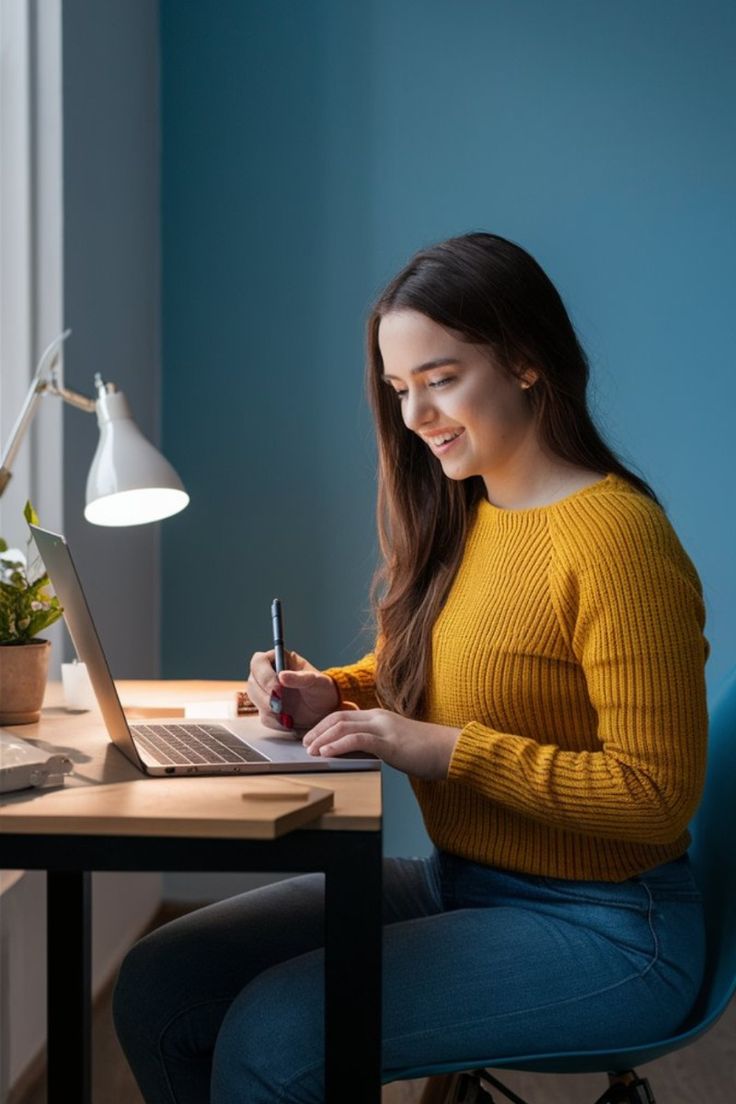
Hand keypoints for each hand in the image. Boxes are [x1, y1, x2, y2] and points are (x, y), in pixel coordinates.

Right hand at [246, 649, 339, 731]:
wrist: (325, 708)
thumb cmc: (322, 688)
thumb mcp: (316, 680)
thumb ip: (299, 677)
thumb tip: (282, 676)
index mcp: (278, 660)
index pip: (258, 662)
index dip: (264, 675)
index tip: (277, 688)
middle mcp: (267, 675)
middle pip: (252, 682)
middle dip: (264, 696)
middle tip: (280, 706)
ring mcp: (265, 693)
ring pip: (254, 700)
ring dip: (269, 709)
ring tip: (287, 714)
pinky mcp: (267, 710)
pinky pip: (264, 717)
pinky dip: (276, 721)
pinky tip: (289, 720)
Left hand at [302, 708, 460, 779]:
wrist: (451, 751)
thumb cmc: (427, 752)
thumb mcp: (395, 745)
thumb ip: (375, 745)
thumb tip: (354, 755)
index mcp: (380, 717)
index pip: (344, 715)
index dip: (323, 725)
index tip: (311, 738)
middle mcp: (379, 717)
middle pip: (338, 717)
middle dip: (317, 730)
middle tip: (305, 745)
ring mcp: (384, 728)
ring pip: (344, 726)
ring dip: (323, 738)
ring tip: (311, 750)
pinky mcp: (390, 742)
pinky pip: (358, 740)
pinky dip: (338, 746)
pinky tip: (326, 753)